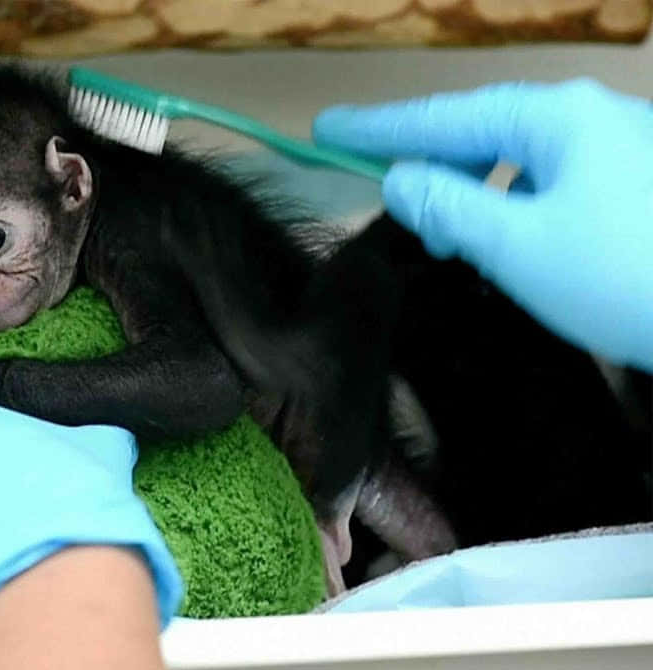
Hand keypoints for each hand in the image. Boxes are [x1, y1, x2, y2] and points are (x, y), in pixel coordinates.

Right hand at [313, 78, 652, 370]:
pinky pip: (555, 182)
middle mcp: (590, 118)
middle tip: (397, 216)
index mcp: (555, 119)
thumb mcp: (516, 247)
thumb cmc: (623, 276)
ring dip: (478, 197)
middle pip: (484, 133)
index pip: (443, 117)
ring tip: (456, 245)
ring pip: (522, 161)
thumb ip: (447, 207)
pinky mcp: (638, 186)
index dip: (378, 128)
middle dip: (434, 170)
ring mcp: (621, 149)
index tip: (324, 128)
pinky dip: (518, 209)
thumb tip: (399, 180)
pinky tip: (515, 250)